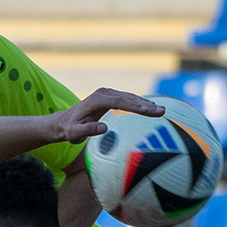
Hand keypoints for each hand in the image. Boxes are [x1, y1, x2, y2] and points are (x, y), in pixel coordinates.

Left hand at [51, 89, 165, 143]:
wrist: (64, 122)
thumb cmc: (69, 130)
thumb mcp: (74, 134)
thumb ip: (87, 131)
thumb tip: (104, 128)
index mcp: (97, 100)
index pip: (119, 102)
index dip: (134, 106)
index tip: (148, 111)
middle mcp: (104, 93)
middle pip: (128, 98)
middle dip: (146, 105)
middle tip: (162, 112)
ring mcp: (108, 93)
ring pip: (130, 97)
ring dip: (146, 103)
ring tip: (161, 110)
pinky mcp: (111, 97)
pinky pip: (128, 99)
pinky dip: (140, 103)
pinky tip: (152, 107)